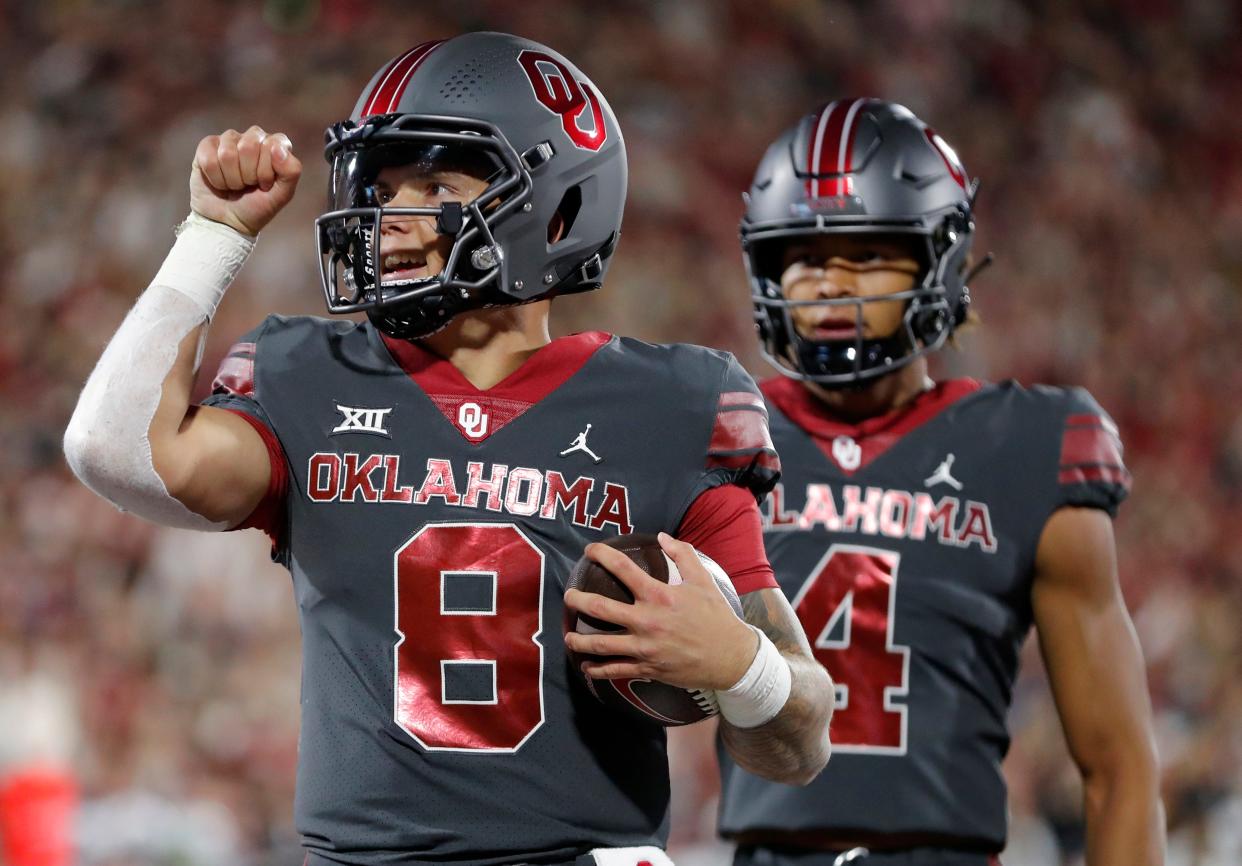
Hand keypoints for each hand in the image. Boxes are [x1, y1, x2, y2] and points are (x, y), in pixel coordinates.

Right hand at [190, 126, 301, 235]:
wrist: (229, 222)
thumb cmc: (257, 207)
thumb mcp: (282, 194)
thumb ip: (291, 170)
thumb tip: (277, 147)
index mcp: (275, 145)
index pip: (273, 144)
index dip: (267, 171)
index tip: (265, 184)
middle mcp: (253, 137)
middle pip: (249, 145)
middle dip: (249, 174)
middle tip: (249, 185)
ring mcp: (229, 140)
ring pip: (227, 153)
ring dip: (232, 179)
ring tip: (235, 185)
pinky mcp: (207, 146)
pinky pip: (209, 158)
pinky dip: (215, 179)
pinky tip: (219, 182)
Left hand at [563, 532, 758, 690]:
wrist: (730, 657)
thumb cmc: (716, 616)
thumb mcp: (703, 580)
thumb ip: (683, 554)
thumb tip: (662, 537)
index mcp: (659, 595)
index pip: (623, 569)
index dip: (602, 556)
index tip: (589, 551)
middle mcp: (647, 621)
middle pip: (600, 608)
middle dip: (577, 600)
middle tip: (568, 595)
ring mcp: (645, 647)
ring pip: (601, 644)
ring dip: (579, 640)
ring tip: (568, 636)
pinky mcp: (647, 668)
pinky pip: (615, 670)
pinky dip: (597, 670)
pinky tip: (586, 667)